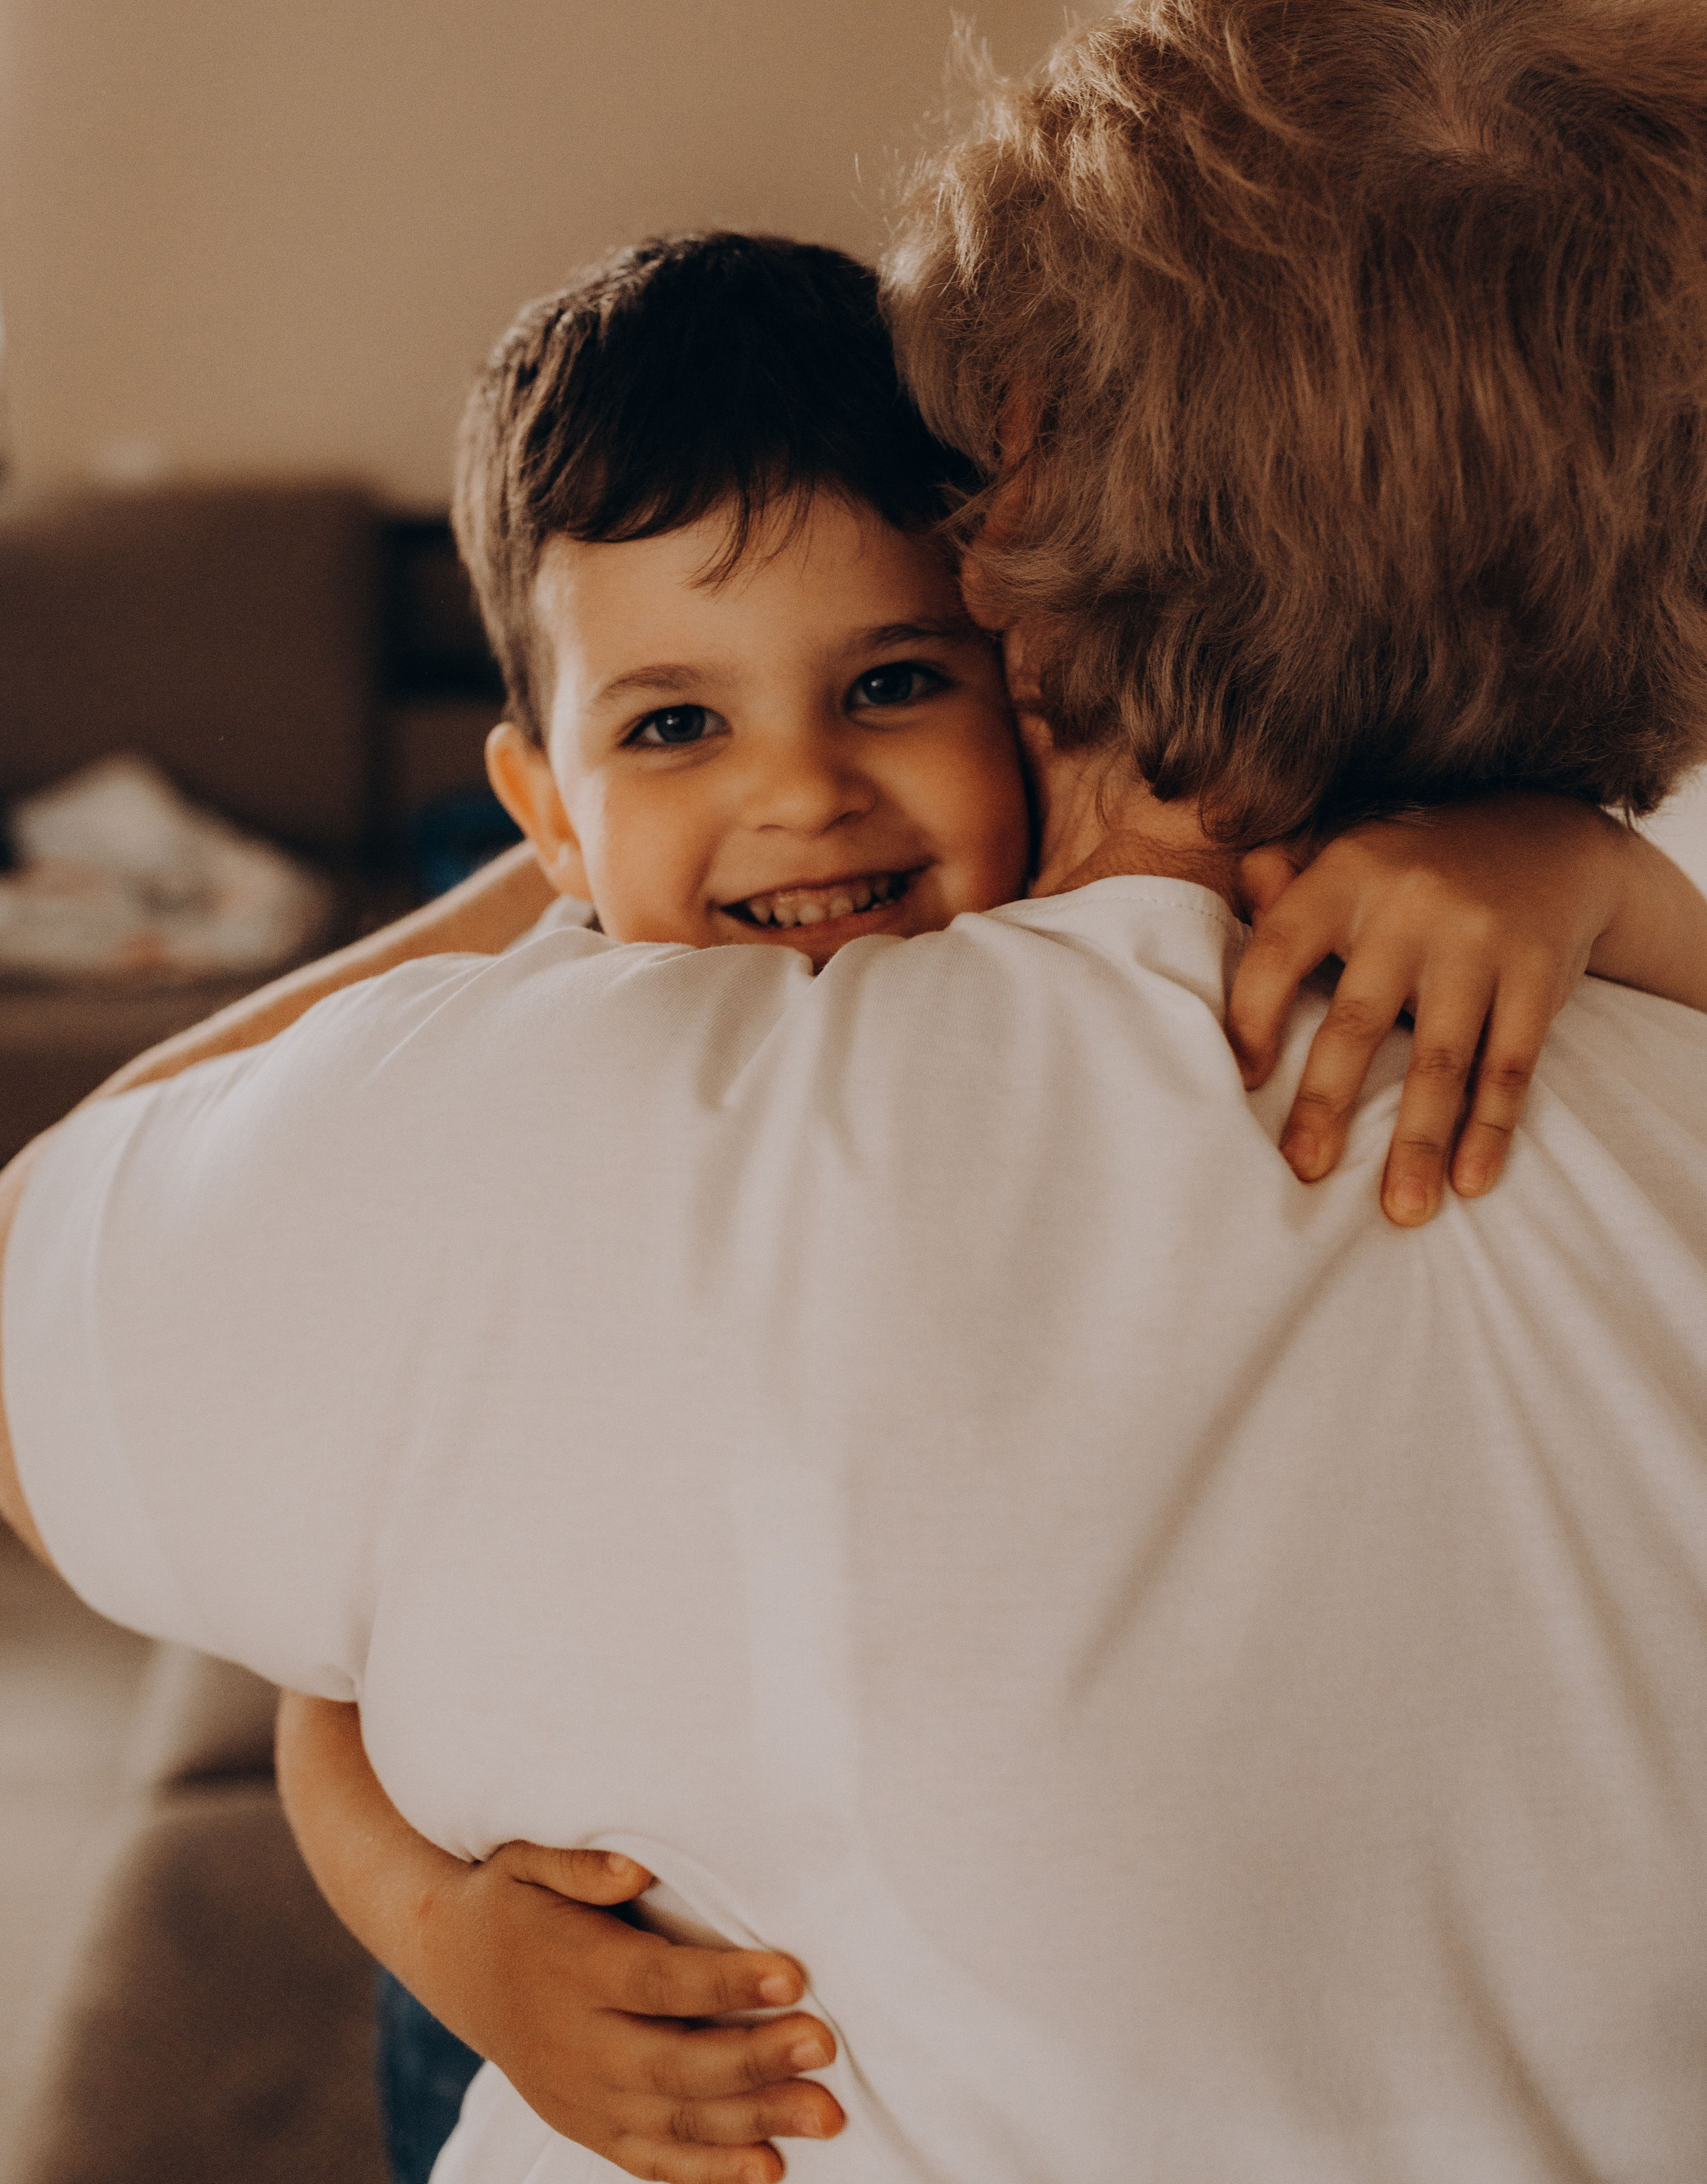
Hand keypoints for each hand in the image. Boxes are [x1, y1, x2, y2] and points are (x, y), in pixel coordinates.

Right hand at [416, 1842, 844, 2183]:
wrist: (454, 1964)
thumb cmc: (510, 1901)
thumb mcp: (527, 1861)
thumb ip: (581, 1865)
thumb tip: (636, 1868)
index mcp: (574, 1969)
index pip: (660, 1983)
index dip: (725, 1985)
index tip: (791, 1977)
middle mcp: (578, 2042)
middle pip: (676, 2063)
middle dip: (755, 2061)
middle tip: (824, 2045)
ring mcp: (581, 2095)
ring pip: (675, 2120)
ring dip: (754, 2123)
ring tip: (825, 2115)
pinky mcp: (586, 2126)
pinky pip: (651, 2160)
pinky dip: (709, 2173)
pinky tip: (768, 2168)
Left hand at [1226, 795, 1627, 1225]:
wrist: (1546, 835)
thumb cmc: (1412, 867)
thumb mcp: (1349, 855)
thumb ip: (1288, 883)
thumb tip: (1240, 891)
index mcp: (1347, 876)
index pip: (1279, 949)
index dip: (1252, 1016)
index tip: (1241, 1082)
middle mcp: (1411, 907)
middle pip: (1358, 1019)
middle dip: (1327, 1102)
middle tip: (1303, 1171)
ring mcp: (1479, 944)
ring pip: (1441, 1058)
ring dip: (1419, 1142)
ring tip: (1402, 1209)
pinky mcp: (1538, 977)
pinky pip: (1510, 1066)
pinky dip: (1490, 1128)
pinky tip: (1470, 1180)